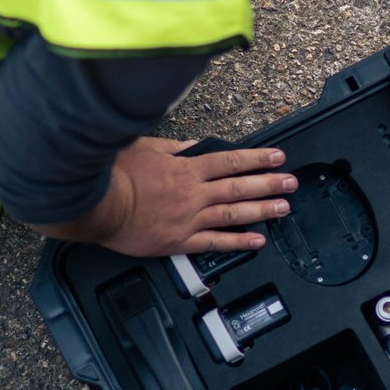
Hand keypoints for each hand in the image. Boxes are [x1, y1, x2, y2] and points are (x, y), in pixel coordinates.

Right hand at [33, 138, 296, 256]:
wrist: (98, 205)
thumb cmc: (115, 174)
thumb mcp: (144, 147)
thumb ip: (172, 148)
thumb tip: (192, 147)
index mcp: (186, 168)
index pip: (230, 161)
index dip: (257, 159)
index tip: (277, 157)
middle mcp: (194, 193)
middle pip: (239, 186)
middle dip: (269, 183)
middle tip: (291, 183)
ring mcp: (189, 218)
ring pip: (233, 213)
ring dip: (262, 210)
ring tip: (284, 209)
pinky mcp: (179, 241)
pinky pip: (215, 242)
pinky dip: (238, 241)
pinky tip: (257, 240)